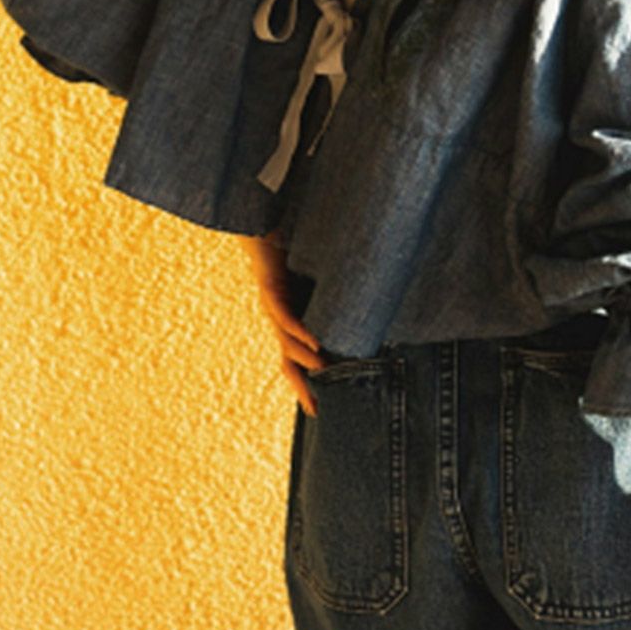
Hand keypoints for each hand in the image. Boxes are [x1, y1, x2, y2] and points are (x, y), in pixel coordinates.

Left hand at [241, 230, 325, 416]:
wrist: (260, 220)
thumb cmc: (292, 247)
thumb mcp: (320, 279)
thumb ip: (337, 296)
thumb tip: (369, 307)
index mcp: (291, 321)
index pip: (298, 359)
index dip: (307, 383)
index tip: (319, 408)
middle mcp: (280, 319)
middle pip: (289, 362)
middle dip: (301, 386)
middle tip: (315, 409)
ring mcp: (273, 306)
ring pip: (287, 343)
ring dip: (305, 361)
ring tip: (324, 374)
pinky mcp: (270, 288)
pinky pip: (285, 317)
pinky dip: (300, 333)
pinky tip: (315, 344)